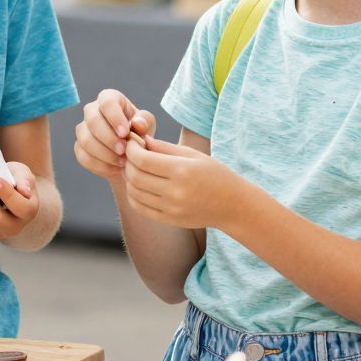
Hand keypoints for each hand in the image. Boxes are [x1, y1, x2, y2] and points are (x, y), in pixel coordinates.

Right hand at [74, 88, 155, 181]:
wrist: (131, 154)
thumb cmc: (139, 132)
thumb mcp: (147, 125)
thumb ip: (144, 121)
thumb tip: (137, 123)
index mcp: (109, 98)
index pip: (107, 102)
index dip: (114, 117)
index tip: (125, 133)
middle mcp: (92, 110)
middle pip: (93, 120)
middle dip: (108, 138)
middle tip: (124, 151)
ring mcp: (82, 129)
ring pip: (86, 140)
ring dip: (105, 154)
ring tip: (123, 162)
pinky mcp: (79, 147)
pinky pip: (84, 157)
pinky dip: (101, 165)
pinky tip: (115, 169)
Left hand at [122, 134, 239, 228]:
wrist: (233, 205)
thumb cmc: (214, 174)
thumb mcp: (193, 155)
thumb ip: (164, 148)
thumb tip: (139, 140)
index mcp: (182, 170)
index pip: (142, 159)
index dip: (131, 149)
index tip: (132, 143)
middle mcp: (175, 191)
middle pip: (135, 176)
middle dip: (127, 162)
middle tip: (131, 155)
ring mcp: (171, 208)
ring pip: (134, 192)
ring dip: (128, 179)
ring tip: (135, 169)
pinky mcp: (169, 220)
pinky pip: (140, 207)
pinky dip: (133, 195)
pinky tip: (138, 186)